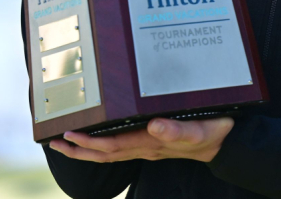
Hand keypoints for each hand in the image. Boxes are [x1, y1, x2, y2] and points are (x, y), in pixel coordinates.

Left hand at [49, 117, 233, 163]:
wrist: (226, 143)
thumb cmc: (213, 131)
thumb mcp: (199, 129)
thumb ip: (177, 129)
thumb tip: (153, 126)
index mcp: (151, 143)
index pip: (111, 146)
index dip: (88, 142)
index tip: (67, 133)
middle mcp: (145, 148)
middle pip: (104, 153)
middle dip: (78, 149)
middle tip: (53, 142)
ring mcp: (148, 149)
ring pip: (109, 154)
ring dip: (85, 150)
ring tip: (65, 143)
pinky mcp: (153, 145)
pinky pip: (120, 149)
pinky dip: (102, 146)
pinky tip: (97, 140)